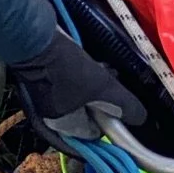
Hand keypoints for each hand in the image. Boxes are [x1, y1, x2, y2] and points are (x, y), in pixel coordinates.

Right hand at [12, 31, 145, 145]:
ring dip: (94, 89)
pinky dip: (82, 79)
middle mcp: (50, 119)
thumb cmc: (64, 67)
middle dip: (102, 103)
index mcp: (60, 128)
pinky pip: (69, 87)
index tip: (120, 106)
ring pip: (79, 100)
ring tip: (106, 71)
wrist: (32, 36)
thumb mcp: (99, 85)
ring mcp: (44, 99)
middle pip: (86, 117)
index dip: (109, 122)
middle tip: (112, 84)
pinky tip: (93, 64)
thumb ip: (121, 104)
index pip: (92, 136)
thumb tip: (141, 118)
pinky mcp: (43, 81)